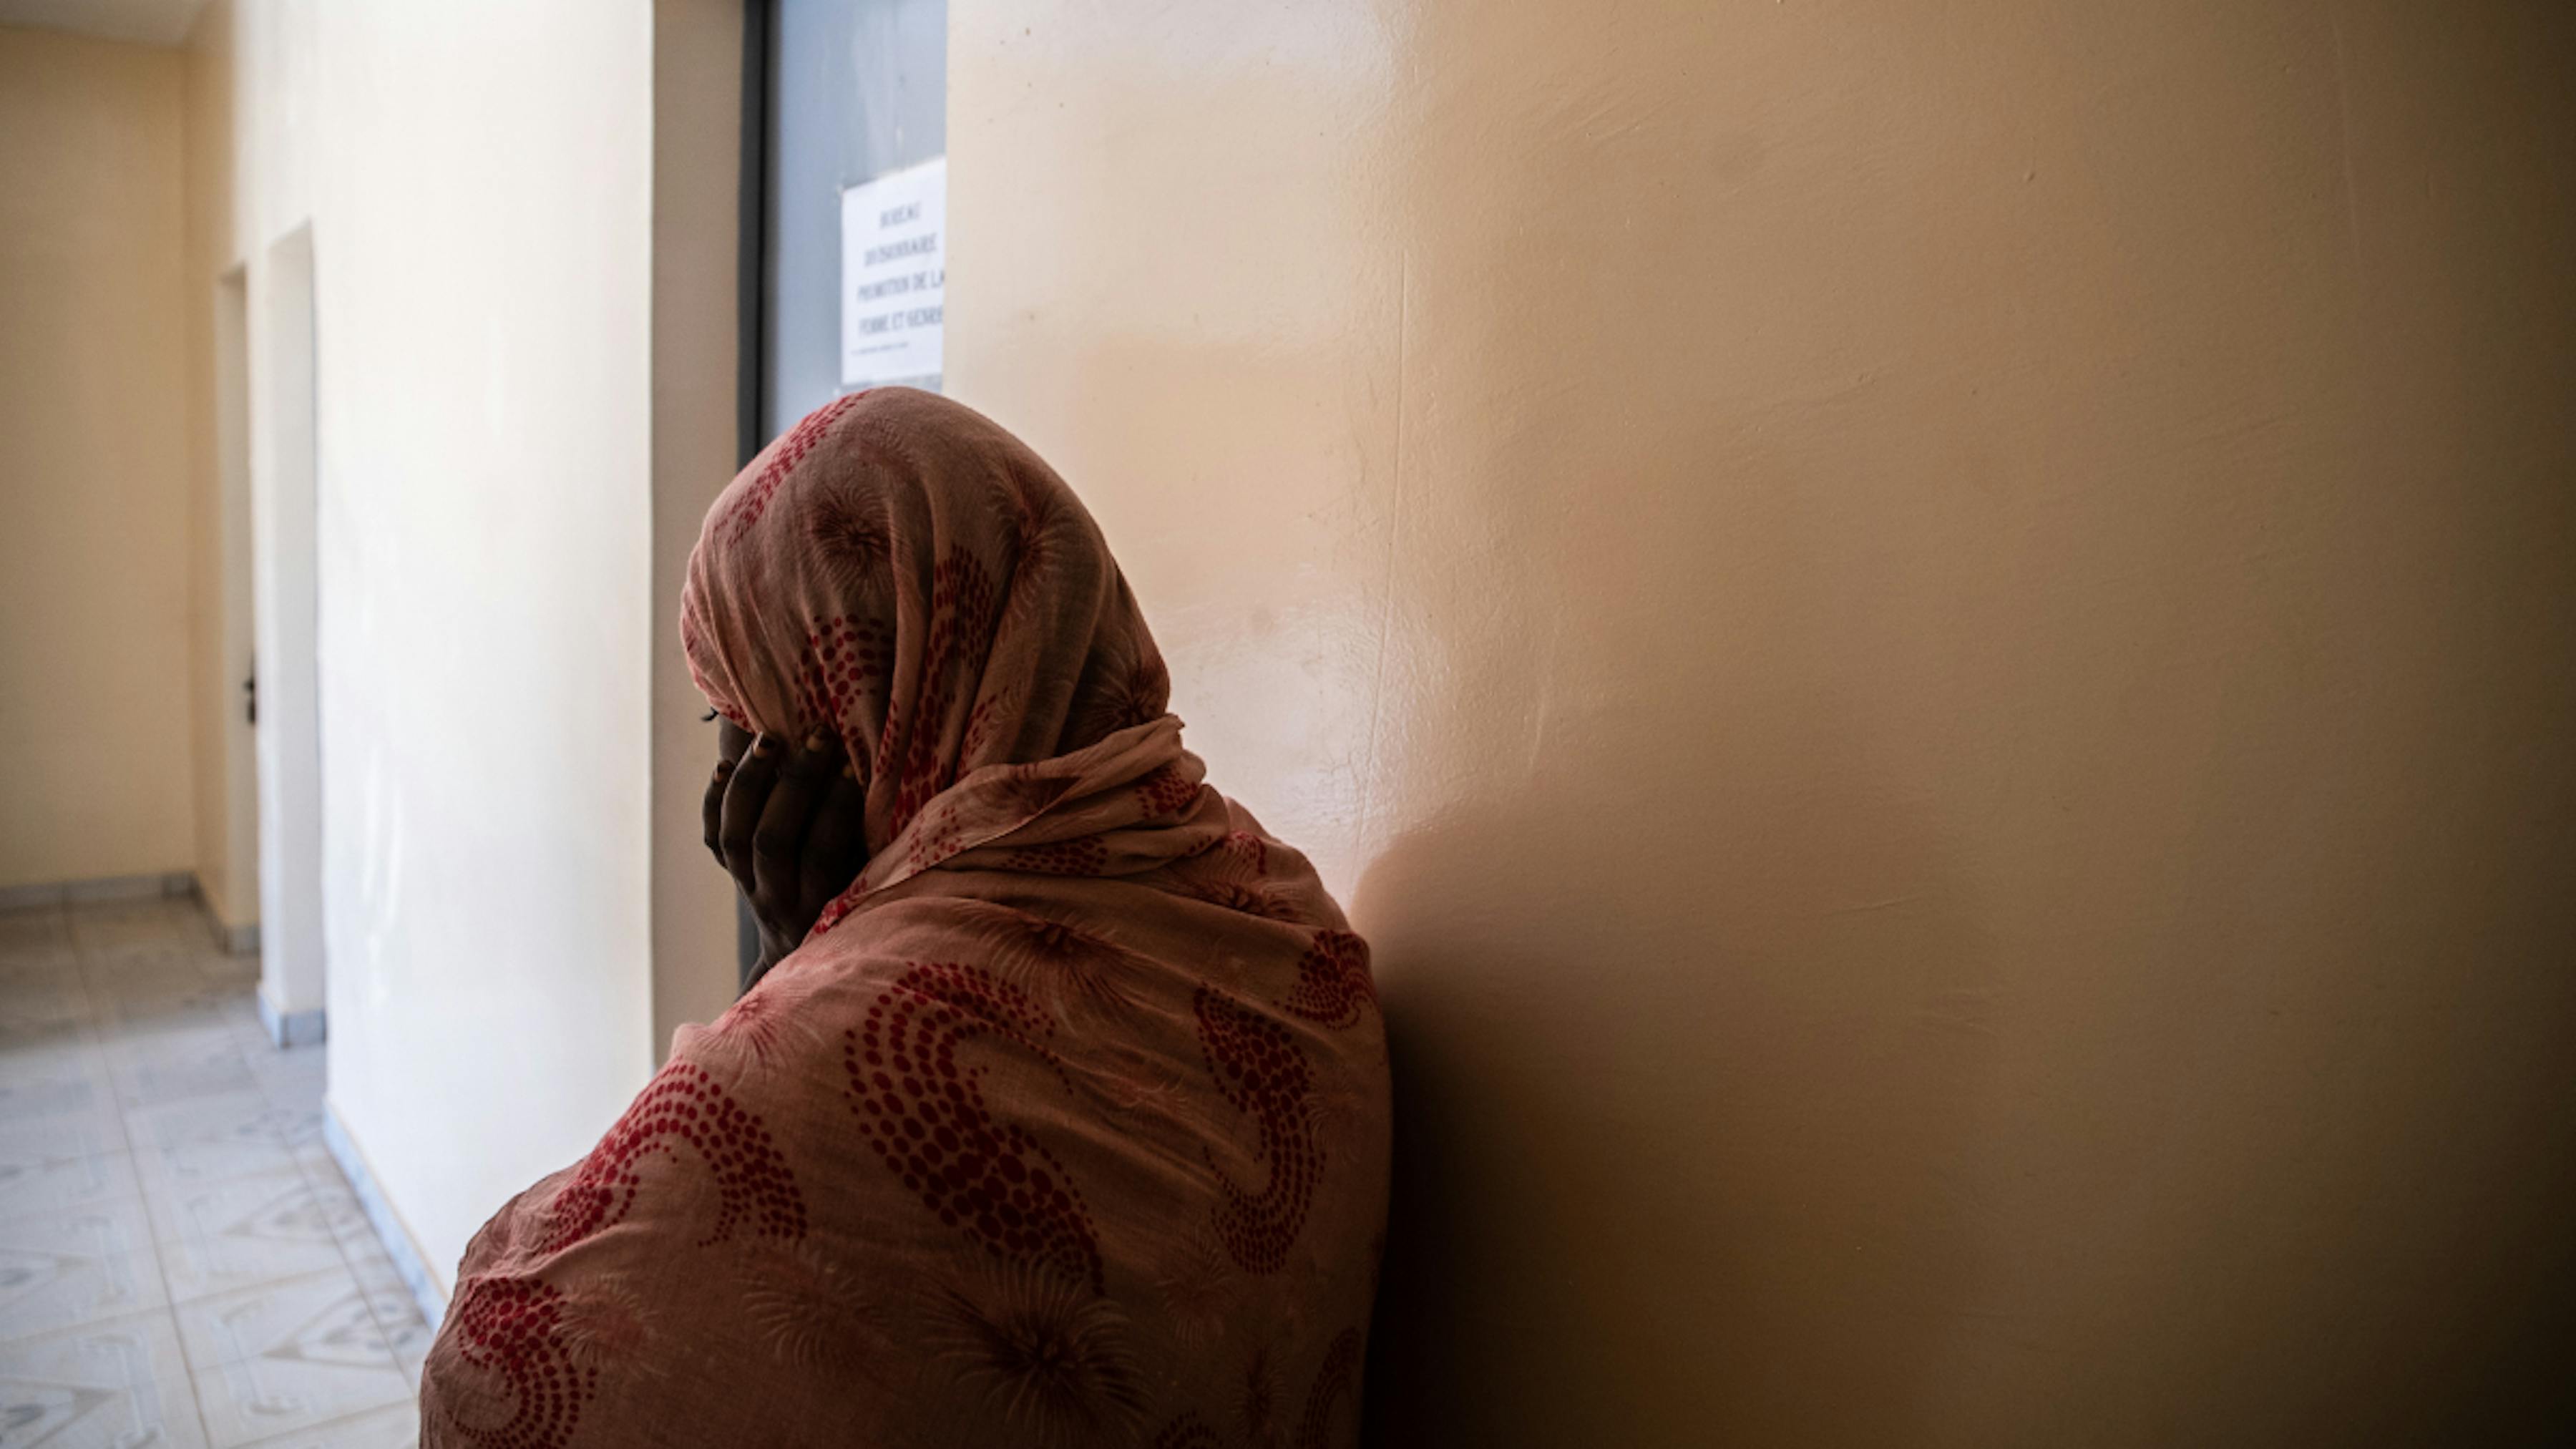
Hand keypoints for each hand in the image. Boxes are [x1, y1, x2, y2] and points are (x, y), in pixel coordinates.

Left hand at [703, 722, 868, 981]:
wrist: (799, 948)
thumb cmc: (853, 907)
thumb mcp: (867, 886)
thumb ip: (868, 848)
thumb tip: (883, 788)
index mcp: (817, 906)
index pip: (821, 853)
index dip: (835, 808)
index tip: (852, 765)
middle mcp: (776, 900)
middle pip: (772, 841)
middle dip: (795, 783)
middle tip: (819, 736)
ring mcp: (747, 888)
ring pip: (735, 836)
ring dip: (751, 783)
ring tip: (770, 739)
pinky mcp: (730, 875)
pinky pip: (712, 838)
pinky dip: (714, 799)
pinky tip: (725, 764)